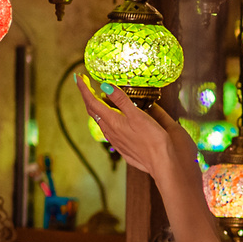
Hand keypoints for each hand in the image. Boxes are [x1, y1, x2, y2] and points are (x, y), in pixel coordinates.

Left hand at [80, 80, 201, 194]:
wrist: (163, 164)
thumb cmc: (153, 140)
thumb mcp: (137, 115)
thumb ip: (121, 100)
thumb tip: (105, 86)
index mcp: (113, 122)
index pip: (92, 102)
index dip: (84, 89)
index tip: (78, 77)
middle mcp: (111, 132)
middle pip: (94, 112)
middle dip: (88, 96)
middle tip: (86, 83)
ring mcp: (117, 141)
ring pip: (101, 122)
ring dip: (97, 108)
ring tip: (99, 98)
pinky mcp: (124, 147)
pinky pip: (110, 131)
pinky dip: (107, 119)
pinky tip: (114, 119)